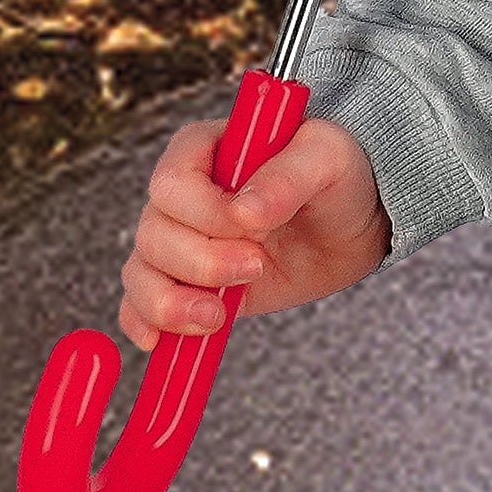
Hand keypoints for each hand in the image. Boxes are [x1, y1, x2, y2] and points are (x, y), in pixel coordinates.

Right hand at [118, 109, 391, 350]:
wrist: (349, 225)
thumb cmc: (336, 174)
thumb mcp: (326, 159)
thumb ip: (287, 178)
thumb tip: (245, 211)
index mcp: (204, 149)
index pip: (173, 183)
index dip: (205, 213)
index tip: (255, 229)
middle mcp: (182, 195)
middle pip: (154, 234)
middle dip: (200, 263)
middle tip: (255, 268)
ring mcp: (181, 241)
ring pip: (142, 272)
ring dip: (170, 302)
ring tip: (215, 317)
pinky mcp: (188, 282)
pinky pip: (143, 303)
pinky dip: (145, 322)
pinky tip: (158, 342)